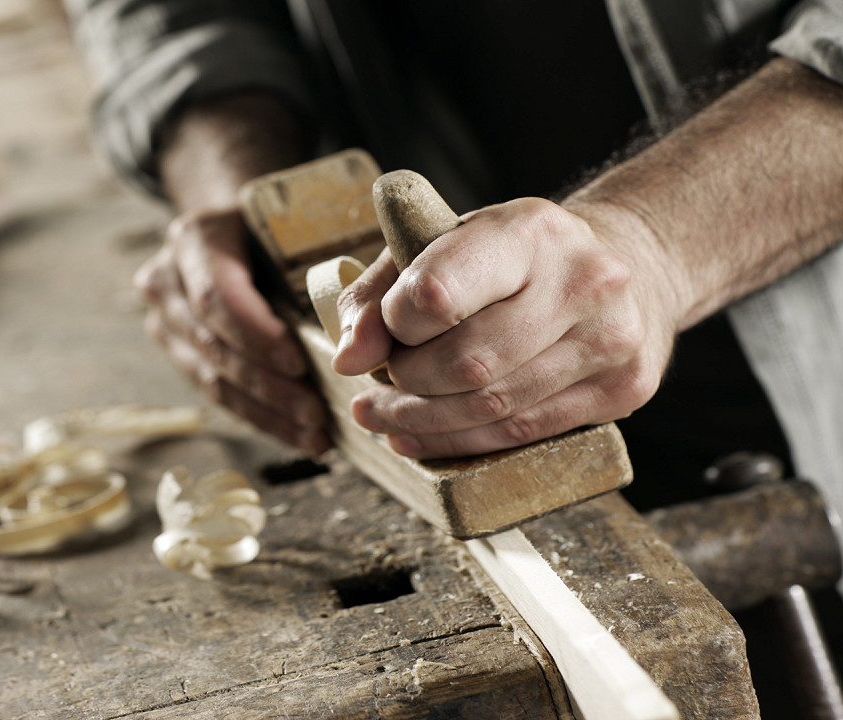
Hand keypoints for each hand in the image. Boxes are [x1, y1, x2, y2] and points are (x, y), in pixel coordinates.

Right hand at [135, 206, 329, 454]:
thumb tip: (363, 318)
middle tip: (316, 412)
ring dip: (266, 412)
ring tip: (314, 433)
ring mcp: (164, 320)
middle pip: (213, 344)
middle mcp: (167, 280)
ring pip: (211, 378)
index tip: (300, 364)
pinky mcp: (177, 353)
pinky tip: (298, 435)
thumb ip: (318, 258)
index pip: (218, 298)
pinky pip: (216, 394)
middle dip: (268, 385)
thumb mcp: (293, 222)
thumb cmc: (277, 224)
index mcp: (195, 239)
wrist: (234, 229)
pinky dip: (260, 418)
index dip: (257, 336)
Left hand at [332, 197, 679, 458]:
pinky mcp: (625, 386)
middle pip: (466, 362)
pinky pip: (523, 432)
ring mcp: (611, 337)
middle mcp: (583, 279)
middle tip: (378, 383)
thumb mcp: (441, 247)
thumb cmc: (513, 259)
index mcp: (530, 230)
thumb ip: (380, 295)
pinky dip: (459, 441)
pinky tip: (419, 435)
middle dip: (407, 381)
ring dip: (423, 420)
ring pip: (492, 406)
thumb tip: (348, 360)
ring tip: (382, 417)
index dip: (394, 324)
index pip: (438, 292)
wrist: (630, 265)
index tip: (383, 329)